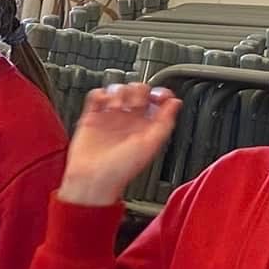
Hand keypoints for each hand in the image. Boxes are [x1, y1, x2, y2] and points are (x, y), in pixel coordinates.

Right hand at [60, 83, 180, 205]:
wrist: (94, 178)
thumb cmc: (121, 169)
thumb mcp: (151, 145)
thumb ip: (165, 122)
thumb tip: (176, 103)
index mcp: (146, 126)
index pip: (157, 100)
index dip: (160, 93)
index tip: (157, 95)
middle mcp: (129, 120)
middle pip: (137, 90)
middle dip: (137, 91)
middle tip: (133, 103)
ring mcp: (110, 117)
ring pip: (118, 90)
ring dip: (119, 92)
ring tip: (116, 106)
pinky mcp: (92, 117)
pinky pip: (97, 95)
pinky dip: (100, 94)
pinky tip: (103, 104)